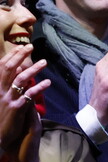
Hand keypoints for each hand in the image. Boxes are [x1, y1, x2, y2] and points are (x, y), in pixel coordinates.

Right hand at [0, 45, 50, 161]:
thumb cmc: (1, 115)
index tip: (21, 46)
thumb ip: (8, 83)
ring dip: (33, 69)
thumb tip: (18, 68)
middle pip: (9, 69)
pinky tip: (48, 82)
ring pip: (20, 79)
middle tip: (31, 46)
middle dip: (19, 56)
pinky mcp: (16, 109)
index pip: (1, 67)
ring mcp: (7, 99)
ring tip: (44, 62)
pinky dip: (39, 87)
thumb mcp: (1, 97)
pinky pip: (29, 95)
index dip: (11, 56)